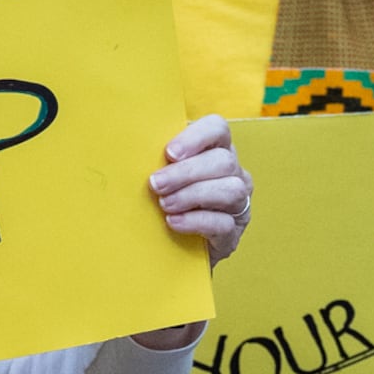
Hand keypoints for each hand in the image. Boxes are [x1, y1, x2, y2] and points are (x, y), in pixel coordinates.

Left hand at [152, 114, 249, 266]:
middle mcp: (234, 172)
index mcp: (217, 149)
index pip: (217, 128)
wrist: (174, 246)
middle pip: (223, 161)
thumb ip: (160, 158)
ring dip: (192, 195)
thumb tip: (134, 148)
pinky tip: (173, 222)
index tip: (169, 153)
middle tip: (156, 184)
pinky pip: (223, 223)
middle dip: (186, 172)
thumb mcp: (165, 173)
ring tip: (165, 204)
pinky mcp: (234, 232)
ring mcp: (239, 203)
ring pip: (230, 190)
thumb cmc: (168, 198)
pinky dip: (195, 221)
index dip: (195, 137)